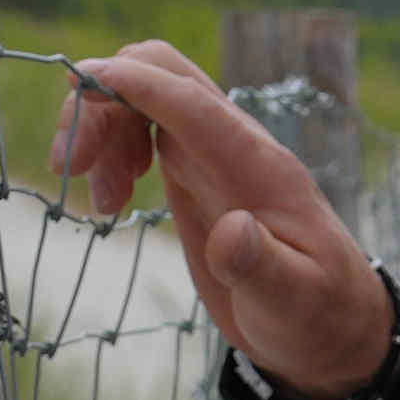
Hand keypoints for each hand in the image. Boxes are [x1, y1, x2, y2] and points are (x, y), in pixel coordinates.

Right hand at [40, 42, 397, 398]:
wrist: (329, 325)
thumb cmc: (315, 315)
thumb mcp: (293, 304)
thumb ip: (261, 268)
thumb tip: (232, 232)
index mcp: (258, 167)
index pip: (193, 103)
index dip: (136, 84)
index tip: (81, 79)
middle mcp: (233, 145)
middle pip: (162, 73)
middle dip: (104, 100)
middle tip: (70, 166)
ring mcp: (213, 154)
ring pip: (145, 96)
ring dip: (101, 129)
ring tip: (99, 204)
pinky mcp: (196, 171)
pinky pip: (145, 127)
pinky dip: (111, 149)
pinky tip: (109, 201)